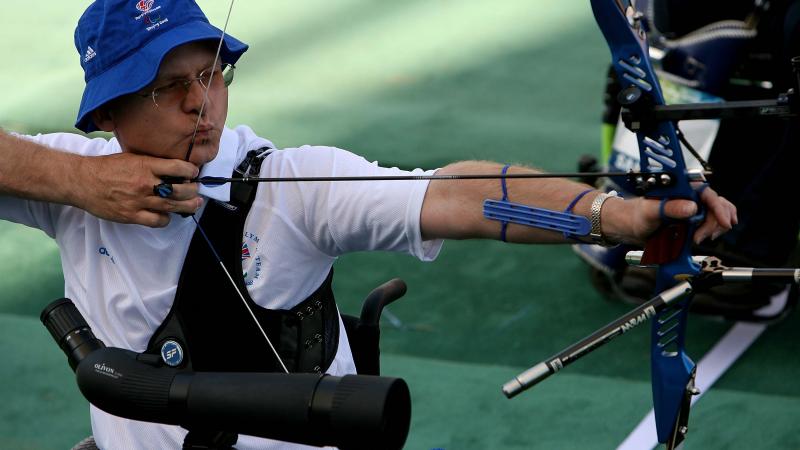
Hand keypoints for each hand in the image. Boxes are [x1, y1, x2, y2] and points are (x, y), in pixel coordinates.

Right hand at [73, 153, 201, 226]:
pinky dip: (166, 219)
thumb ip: (152, 163)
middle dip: (193, 191)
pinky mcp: (131, 215)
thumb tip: (172, 168)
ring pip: (172, 207)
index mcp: (146, 165)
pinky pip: (157, 221)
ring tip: (194, 204)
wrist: (82, 181)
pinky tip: (166, 215)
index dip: (190, 171)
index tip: (193, 173)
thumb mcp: (131, 157)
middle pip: (180, 190)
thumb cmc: (106, 167)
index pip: (178, 167)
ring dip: (187, 206)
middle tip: (196, 191)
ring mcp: (139, 201)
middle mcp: (145, 183)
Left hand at [608, 186, 737, 244]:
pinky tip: (703, 237)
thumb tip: (691, 208)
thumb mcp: (651, 211)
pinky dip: (713, 230)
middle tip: (700, 237)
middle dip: (714, 222)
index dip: (719, 207)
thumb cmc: (638, 215)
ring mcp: (694, 207)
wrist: (633, 227)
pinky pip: (713, 222)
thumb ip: (670, 208)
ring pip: (718, 214)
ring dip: (714, 228)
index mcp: (682, 187)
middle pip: (717, 205)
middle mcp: (691, 195)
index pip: (708, 193)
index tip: (725, 222)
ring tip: (697, 238)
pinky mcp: (694, 218)